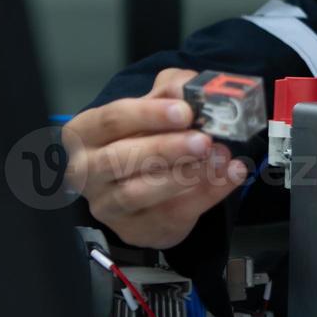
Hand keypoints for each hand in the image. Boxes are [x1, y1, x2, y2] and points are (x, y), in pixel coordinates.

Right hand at [63, 68, 248, 248]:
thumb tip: (192, 88)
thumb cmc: (144, 135)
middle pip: (120, 159)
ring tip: (220, 158)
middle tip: (203, 140)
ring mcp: (108, 204)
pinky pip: (172, 214)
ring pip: (139, 192)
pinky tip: (230, 175)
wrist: (146, 182)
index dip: (148, 115)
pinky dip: (207, 194)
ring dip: (184, 175)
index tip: (184, 111)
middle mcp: (88, 171)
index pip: (112, 120)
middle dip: (166, 148)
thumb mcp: (157, 103)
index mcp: (87, 133)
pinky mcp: (137, 228)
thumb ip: (173, 89)